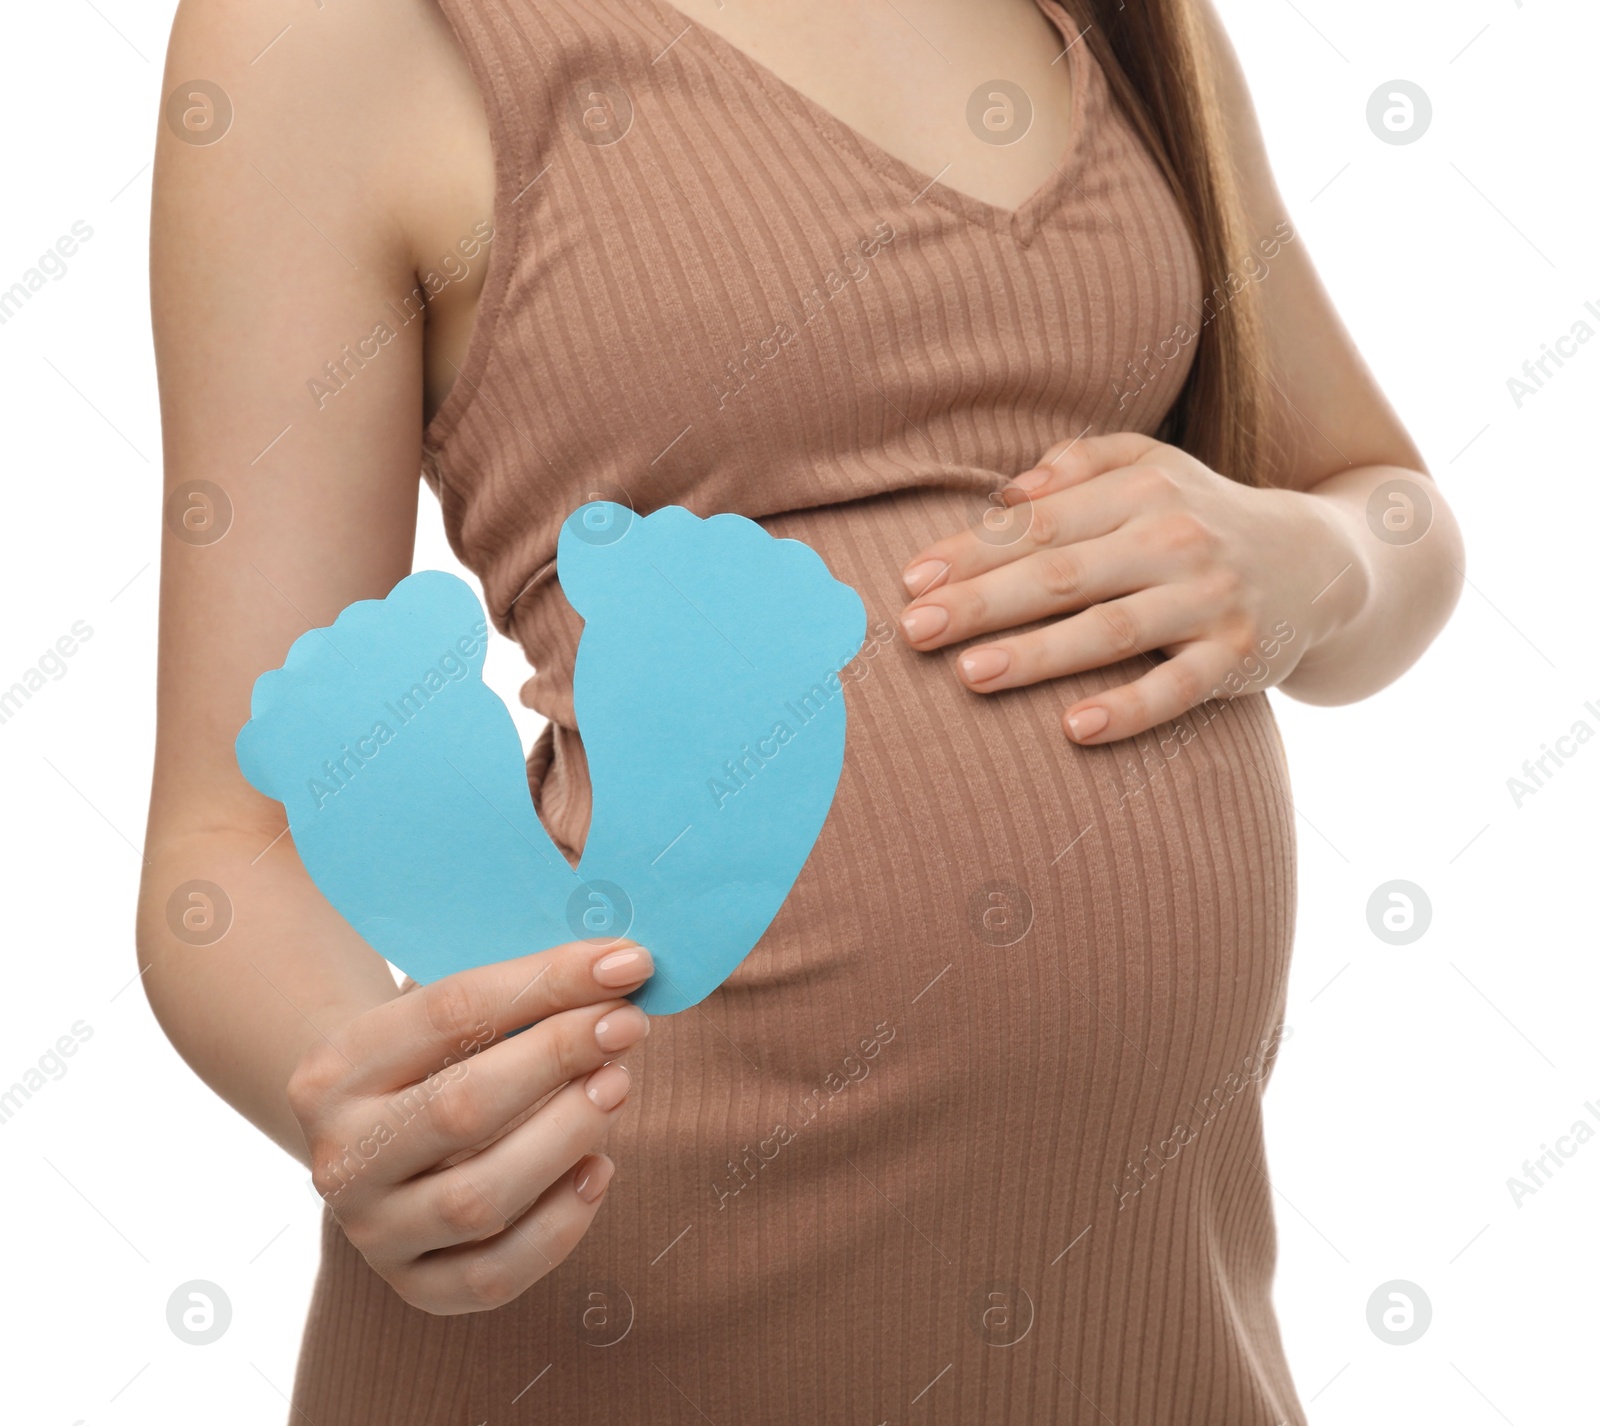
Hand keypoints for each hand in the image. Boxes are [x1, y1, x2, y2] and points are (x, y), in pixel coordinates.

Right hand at [286, 939, 653, 1314]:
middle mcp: (341, 1156)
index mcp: (336, 1069)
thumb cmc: (436, 1059)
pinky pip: (495, 1273)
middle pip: (462, 1106)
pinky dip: (560, 1223)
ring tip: (617, 1087)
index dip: (548, 983)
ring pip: (479, 1198)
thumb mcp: (452, 1014)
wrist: (374, 1137)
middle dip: (559, 1058)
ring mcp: (372, 1230)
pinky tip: (598, 1169)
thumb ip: (524, 994)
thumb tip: (621, 969)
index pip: (451, 1012)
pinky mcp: (414, 1286)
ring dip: (566, 1136)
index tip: (626, 964)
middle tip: (627, 1026)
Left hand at [897, 433, 1351, 743]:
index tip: (911, 581)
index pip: (1040, 523)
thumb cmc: (1203, 515)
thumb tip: (1005, 494)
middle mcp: (1174, 540)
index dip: (972, 551)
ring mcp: (1208, 601)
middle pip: (1063, 574)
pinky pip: (1176, 690)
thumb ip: (1077, 465)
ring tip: (970, 674)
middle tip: (914, 630)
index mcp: (1141, 491)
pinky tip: (1073, 730)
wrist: (1322, 562)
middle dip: (983, 602)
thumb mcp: (1151, 465)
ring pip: (1110, 631)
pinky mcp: (1237, 658)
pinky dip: (1128, 711)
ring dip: (1038, 654)